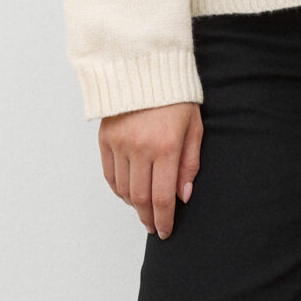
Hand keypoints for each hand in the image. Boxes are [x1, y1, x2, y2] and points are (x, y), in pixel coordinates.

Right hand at [98, 101, 202, 239]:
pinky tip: (129, 194)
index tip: (166, 231)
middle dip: (148, 218)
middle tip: (155, 227)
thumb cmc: (176, 97)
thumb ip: (189, 164)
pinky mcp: (106, 139)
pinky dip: (119, 190)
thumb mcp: (194, 128)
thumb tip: (183, 196)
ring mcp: (120, 144)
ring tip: (144, 211)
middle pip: (141, 198)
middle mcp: (140, 148)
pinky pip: (110, 175)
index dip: (164, 220)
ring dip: (134, 206)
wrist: (145, 69)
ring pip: (124, 190)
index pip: (162, 197)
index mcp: (166, 147)